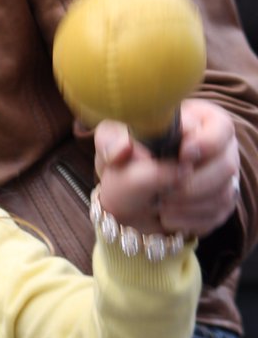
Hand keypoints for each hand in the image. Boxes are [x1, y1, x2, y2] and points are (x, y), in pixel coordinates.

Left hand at [94, 98, 239, 238]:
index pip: (220, 128)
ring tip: (159, 202)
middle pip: (227, 165)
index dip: (205, 144)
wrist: (126, 192)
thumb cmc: (125, 152)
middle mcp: (220, 146)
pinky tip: (167, 214)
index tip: (182, 155)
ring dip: (188, 203)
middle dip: (193, 183)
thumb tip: (124, 150)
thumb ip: (113, 140)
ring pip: (224, 193)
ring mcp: (224, 176)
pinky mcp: (222, 203)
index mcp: (200, 119)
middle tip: (165, 190)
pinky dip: (189, 219)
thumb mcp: (112, 138)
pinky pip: (217, 214)